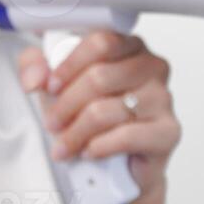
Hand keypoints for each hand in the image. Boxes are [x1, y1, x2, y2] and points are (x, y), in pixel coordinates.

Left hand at [17, 31, 180, 194]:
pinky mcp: (168, 131)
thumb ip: (35, 68)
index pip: (101, 41)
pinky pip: (127, 136)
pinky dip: (100, 146)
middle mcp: (150, 66)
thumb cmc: (91, 116)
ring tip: (65, 145)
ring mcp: (162, 98)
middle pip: (100, 77)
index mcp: (127, 46)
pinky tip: (90, 150)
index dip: (69, 64)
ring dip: (77, 131)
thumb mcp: (54, 85)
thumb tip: (36, 77)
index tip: (50, 85)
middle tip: (52, 122)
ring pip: (107, 109)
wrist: (117, 162)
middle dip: (66, 105)